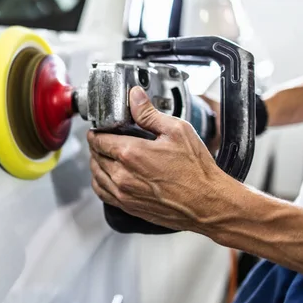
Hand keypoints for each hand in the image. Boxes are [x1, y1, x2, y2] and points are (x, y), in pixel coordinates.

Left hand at [87, 87, 230, 232]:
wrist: (208, 203)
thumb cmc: (196, 170)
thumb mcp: (176, 131)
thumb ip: (150, 113)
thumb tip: (135, 96)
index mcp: (130, 153)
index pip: (98, 139)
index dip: (97, 130)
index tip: (101, 127)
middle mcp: (122, 175)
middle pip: (95, 156)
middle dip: (97, 145)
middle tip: (105, 138)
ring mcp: (123, 193)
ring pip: (96, 175)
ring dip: (96, 162)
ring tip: (104, 155)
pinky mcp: (128, 207)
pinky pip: (102, 193)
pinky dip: (100, 182)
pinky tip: (107, 176)